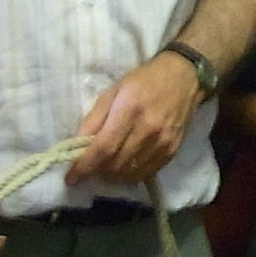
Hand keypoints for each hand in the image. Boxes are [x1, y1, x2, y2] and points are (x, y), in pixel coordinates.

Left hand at [69, 52, 202, 187]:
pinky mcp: (172, 151)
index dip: (85, 167)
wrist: (184, 78)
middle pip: (115, 165)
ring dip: (112, 175)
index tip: (71, 179)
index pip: (104, 148)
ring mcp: (163, 142)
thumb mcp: (113, 91)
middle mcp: (148, 129)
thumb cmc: (144, 81)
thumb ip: (94, 119)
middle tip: (89, 167)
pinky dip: (130, 175)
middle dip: (97, 171)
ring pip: (130, 173)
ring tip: (106, 166)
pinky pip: (146, 173)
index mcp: (129, 110)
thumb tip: (76, 146)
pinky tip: (124, 165)